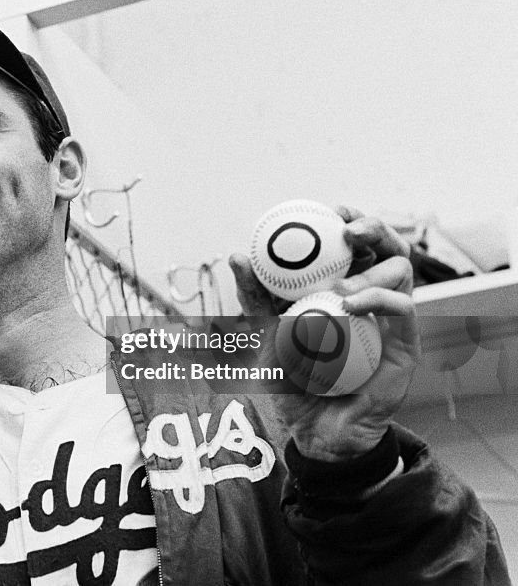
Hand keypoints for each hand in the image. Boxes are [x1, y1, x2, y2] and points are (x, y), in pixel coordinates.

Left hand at [230, 206, 419, 462]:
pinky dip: (378, 297)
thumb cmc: (291, 382)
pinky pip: (403, 309)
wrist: (314, 432)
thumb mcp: (264, 336)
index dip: (347, 217)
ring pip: (401, 269)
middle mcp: (371, 297)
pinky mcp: (404, 345)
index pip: (354, 243)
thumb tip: (236, 256)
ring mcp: (391, 320)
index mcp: (342, 287)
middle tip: (347, 227)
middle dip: (372, 226)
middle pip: (386, 246)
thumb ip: (253, 300)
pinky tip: (349, 304)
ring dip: (372, 268)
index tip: (325, 208)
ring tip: (339, 286)